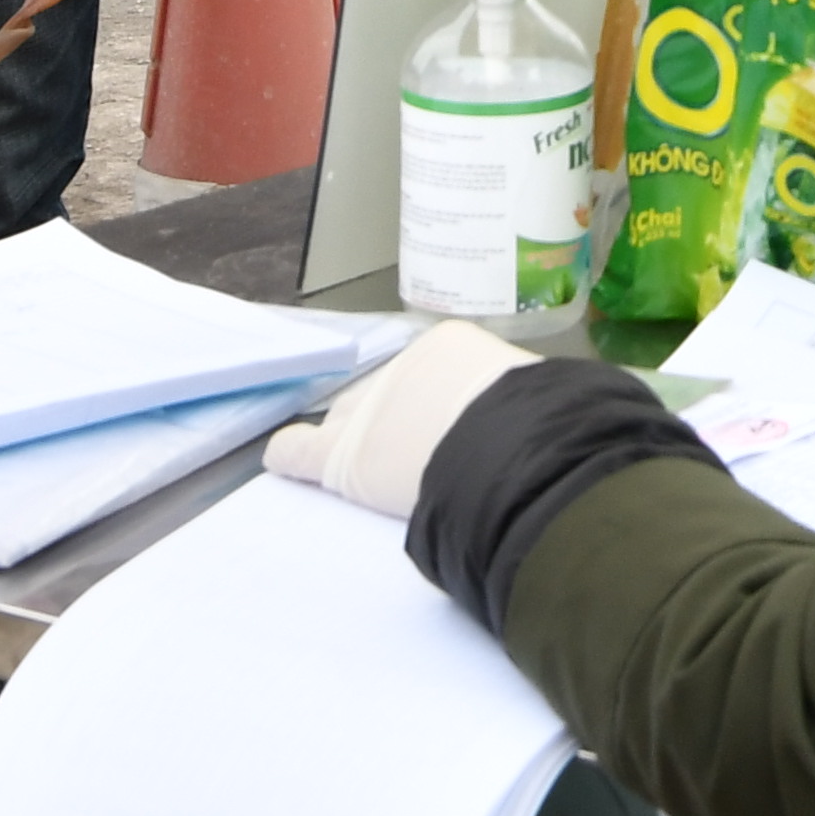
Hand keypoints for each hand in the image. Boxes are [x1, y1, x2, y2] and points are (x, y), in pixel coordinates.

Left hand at [264, 320, 544, 522]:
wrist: (503, 448)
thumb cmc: (531, 421)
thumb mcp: (529, 392)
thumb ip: (510, 400)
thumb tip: (530, 417)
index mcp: (449, 345)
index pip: (434, 377)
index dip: (446, 407)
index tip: (461, 429)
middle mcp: (399, 368)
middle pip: (389, 397)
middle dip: (401, 422)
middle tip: (425, 456)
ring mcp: (363, 409)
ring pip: (351, 424)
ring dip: (363, 444)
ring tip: (380, 470)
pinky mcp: (337, 455)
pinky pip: (297, 451)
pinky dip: (290, 455)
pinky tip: (283, 460)